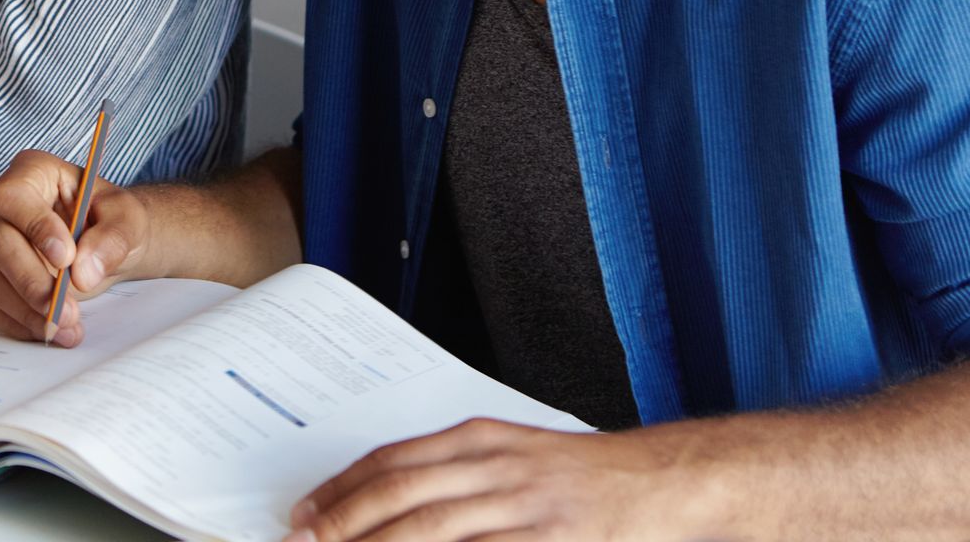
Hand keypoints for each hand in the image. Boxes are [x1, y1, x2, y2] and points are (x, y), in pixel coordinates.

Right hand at [0, 148, 152, 347]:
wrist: (104, 244)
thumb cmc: (111, 220)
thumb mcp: (127, 220)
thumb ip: (112, 238)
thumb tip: (83, 272)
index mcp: (32, 172)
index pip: (13, 196)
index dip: (34, 227)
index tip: (66, 258)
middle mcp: (0, 204)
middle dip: (31, 282)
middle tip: (65, 310)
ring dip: (27, 311)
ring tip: (68, 328)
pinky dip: (18, 323)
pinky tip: (48, 330)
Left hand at [285, 418, 716, 541]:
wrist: (664, 482)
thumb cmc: (583, 475)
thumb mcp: (514, 455)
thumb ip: (456, 473)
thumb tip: (386, 497)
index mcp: (481, 439)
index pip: (392, 460)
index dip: (342, 488)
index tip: (306, 512)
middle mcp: (496, 466)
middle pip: (401, 495)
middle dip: (344, 523)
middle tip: (304, 541)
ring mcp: (524, 507)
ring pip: (430, 530)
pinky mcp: (550, 541)